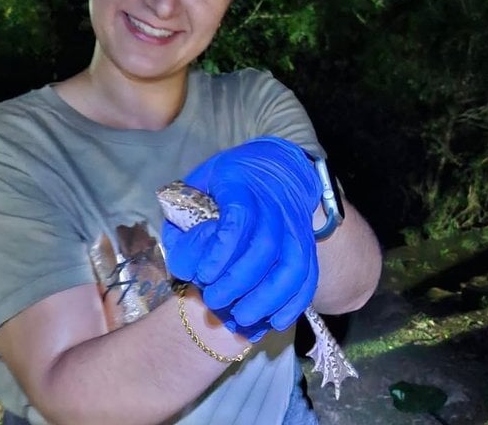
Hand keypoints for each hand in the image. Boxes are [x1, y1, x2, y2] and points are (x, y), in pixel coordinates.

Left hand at [162, 136, 321, 334]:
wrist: (278, 165)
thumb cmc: (230, 178)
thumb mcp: (202, 181)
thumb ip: (185, 212)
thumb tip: (178, 253)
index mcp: (242, 186)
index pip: (237, 219)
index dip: (221, 251)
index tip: (202, 275)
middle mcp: (274, 206)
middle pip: (265, 247)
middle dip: (239, 281)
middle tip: (215, 301)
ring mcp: (294, 225)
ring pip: (292, 264)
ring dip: (268, 297)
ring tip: (242, 318)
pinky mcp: (307, 243)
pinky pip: (308, 274)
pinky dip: (295, 301)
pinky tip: (275, 321)